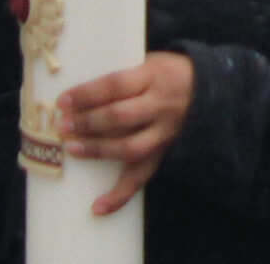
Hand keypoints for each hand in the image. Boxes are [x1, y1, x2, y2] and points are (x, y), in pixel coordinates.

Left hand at [58, 51, 195, 212]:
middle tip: (62, 125)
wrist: (206, 88)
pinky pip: (141, 178)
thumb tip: (78, 95)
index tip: (62, 100)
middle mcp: (160, 105)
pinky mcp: (163, 154)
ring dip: (97, 150)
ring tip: (71, 148)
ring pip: (128, 148)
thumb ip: (122, 78)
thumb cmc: (167, 72)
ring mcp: (163, 133)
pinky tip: (97, 207)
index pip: (116, 85)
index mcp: (153, 76)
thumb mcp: (149, 62)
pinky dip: (119, 196)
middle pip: (119, 117)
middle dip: (88, 122)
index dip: (87, 94)